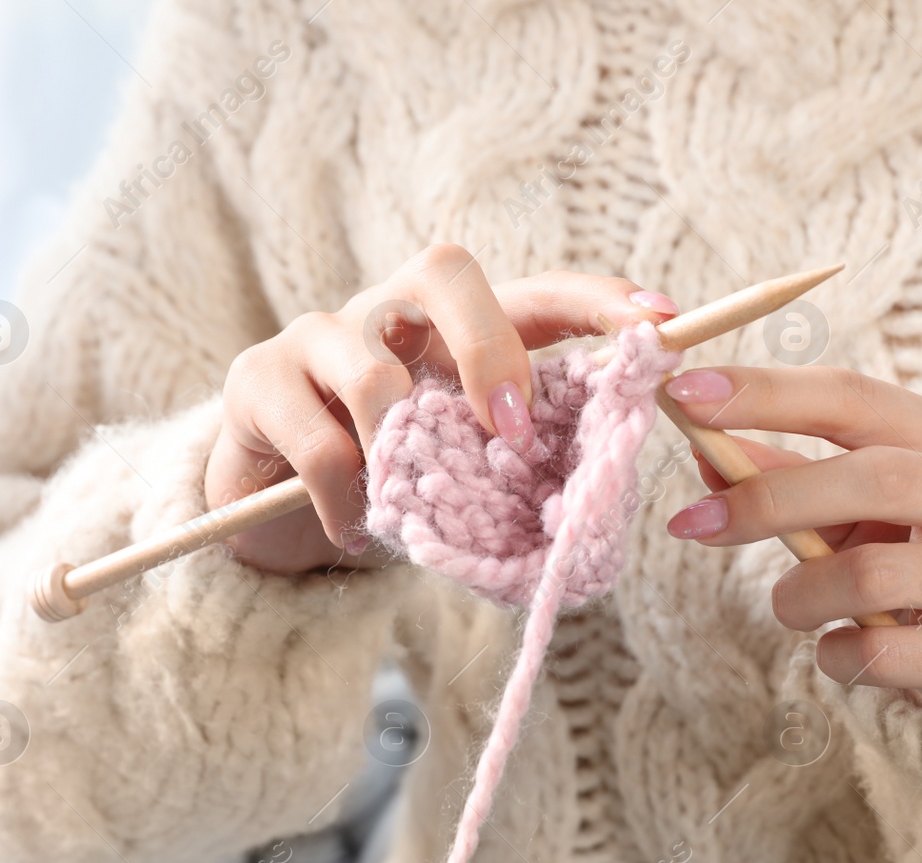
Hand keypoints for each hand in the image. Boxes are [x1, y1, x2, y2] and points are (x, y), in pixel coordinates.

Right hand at [205, 244, 678, 572]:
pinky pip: (318, 444)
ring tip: (406, 504)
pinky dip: (348, 502)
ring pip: (371, 366)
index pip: (538, 292)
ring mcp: (319, 335)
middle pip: (446, 272)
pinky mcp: (258, 381)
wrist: (277, 509)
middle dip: (490, 348)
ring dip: (401, 447)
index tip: (663, 324)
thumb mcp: (465, 469)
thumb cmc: (397, 482)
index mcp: (460, 329)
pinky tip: (356, 531)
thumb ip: (516, 464)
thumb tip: (600, 496)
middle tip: (513, 431)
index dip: (600, 300)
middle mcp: (392, 310)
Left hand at [662, 365, 921, 710]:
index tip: (684, 395)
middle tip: (695, 524)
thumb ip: (783, 475)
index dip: (765, 393)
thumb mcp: (850, 511)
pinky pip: (885, 654)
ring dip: (801, 595)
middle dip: (769, 499)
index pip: (853, 396)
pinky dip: (837, 656)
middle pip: (873, 477)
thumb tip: (702, 450)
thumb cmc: (910, 562)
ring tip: (793, 607)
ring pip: (871, 575)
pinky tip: (841, 652)